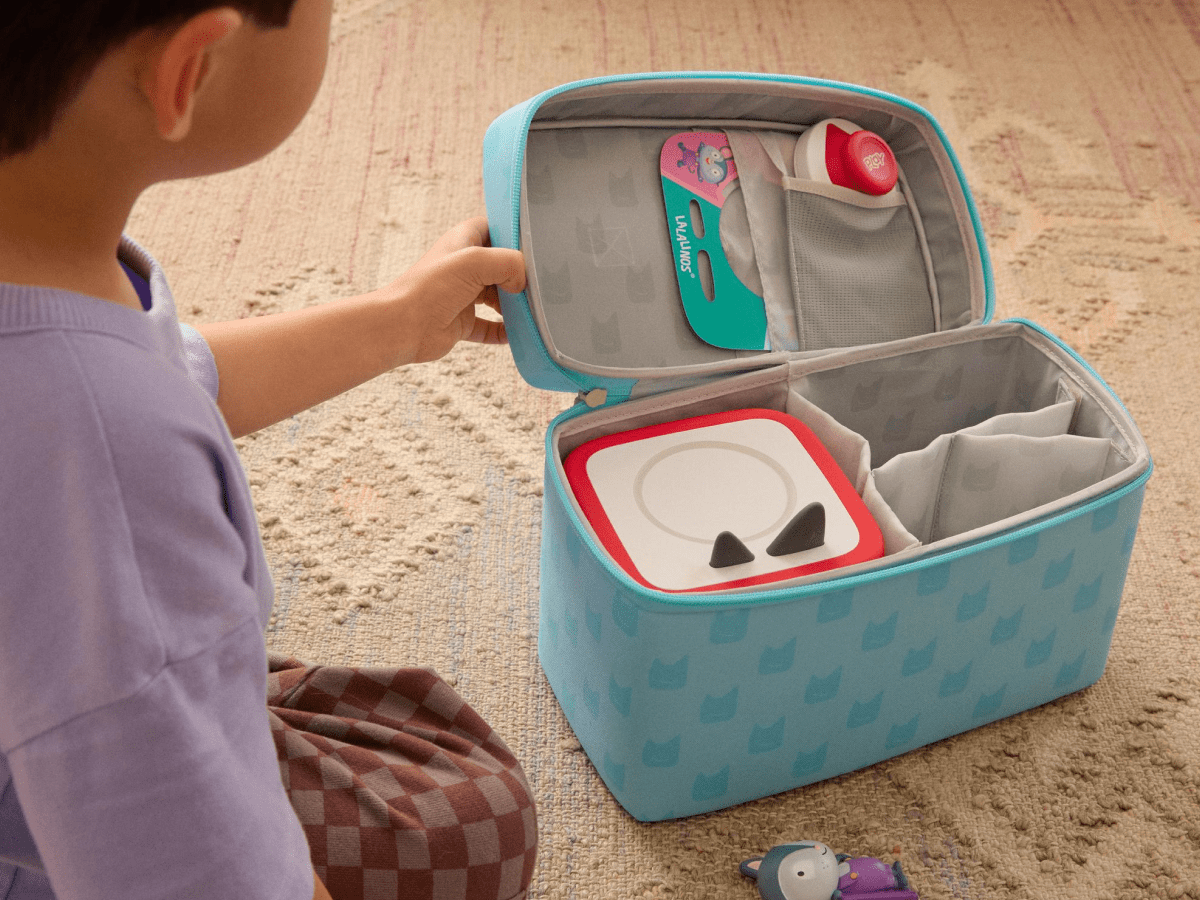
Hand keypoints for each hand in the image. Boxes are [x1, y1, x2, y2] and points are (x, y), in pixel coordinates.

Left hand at [369, 216, 524, 366]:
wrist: (403, 327)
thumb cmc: (429, 288)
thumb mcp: (474, 261)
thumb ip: (508, 262)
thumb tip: (522, 282)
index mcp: (463, 242)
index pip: (494, 228)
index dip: (513, 234)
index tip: (534, 246)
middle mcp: (464, 267)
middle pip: (501, 266)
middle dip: (519, 275)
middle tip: (540, 283)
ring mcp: (464, 295)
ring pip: (498, 296)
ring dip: (515, 304)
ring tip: (533, 309)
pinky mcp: (462, 321)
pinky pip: (489, 327)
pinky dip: (503, 331)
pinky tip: (516, 334)